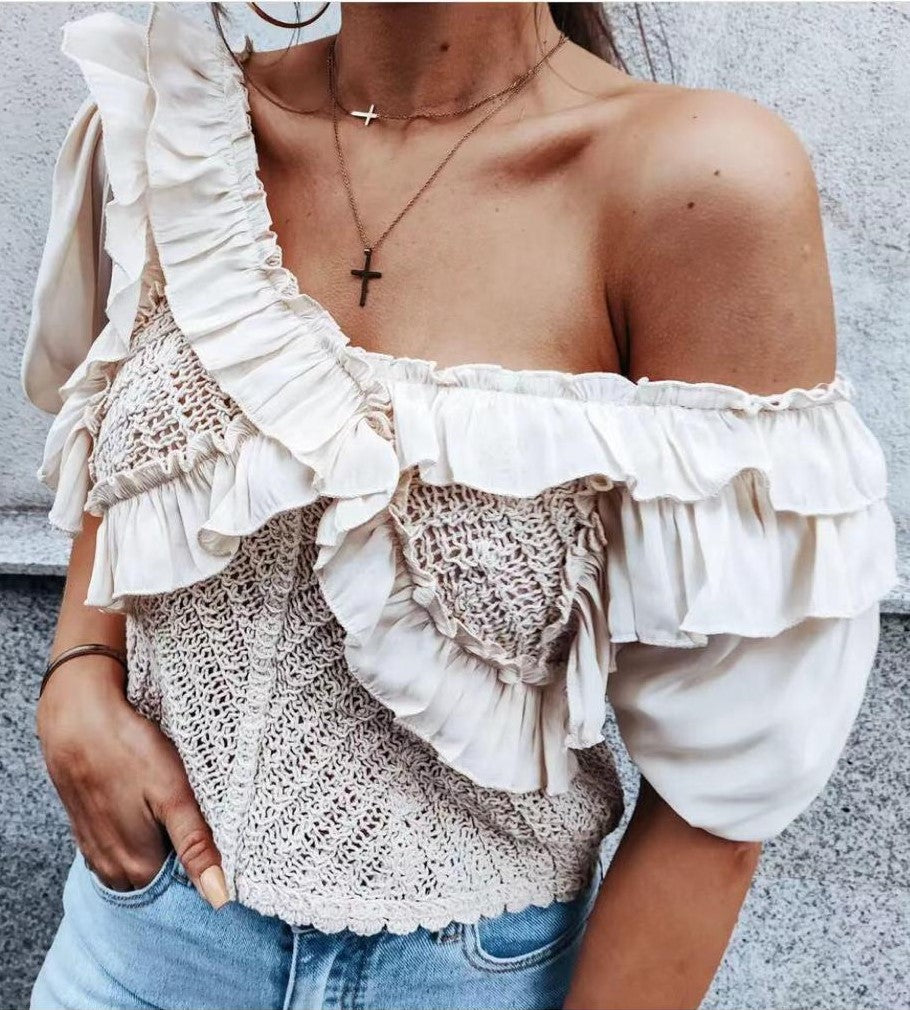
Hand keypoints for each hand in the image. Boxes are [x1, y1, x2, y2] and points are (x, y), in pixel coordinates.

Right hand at [36, 655, 228, 908]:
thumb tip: (219, 898)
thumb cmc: (129, 751)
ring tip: (176, 816)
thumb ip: (195, 847)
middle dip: (184, 864)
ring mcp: (96, 849)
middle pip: (161, 881)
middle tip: (206, 828)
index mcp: (137, 868)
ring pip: (140, 864)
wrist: (76, 719)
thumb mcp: (173, 796)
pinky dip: (140, 836)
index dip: (207, 872)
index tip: (226, 853)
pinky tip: (148, 810)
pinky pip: (121, 846)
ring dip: (161, 848)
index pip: (182, 893)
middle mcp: (112, 869)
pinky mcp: (88, 828)